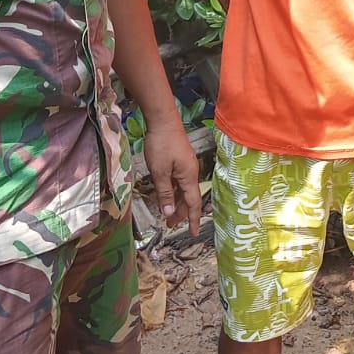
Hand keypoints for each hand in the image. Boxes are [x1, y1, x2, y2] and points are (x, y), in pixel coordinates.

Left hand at [140, 113, 202, 235]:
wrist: (163, 120)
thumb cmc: (161, 144)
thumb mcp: (159, 172)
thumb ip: (164, 193)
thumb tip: (169, 214)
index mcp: (189, 177)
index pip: (193, 204)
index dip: (193, 220)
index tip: (193, 233)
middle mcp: (190, 173)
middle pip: (188, 198)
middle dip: (180, 213)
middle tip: (169, 225)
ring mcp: (186, 165)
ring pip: (182, 189)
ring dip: (175, 202)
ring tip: (166, 213)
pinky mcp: (180, 159)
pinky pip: (178, 181)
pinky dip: (172, 190)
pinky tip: (164, 194)